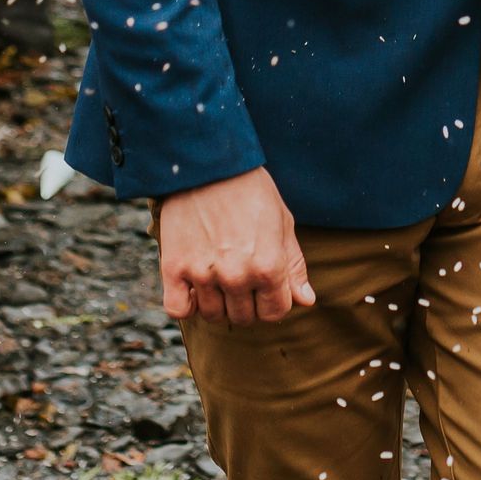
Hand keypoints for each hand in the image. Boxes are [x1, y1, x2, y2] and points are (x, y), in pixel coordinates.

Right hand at [156, 167, 314, 325]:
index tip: (265, 284)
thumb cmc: (250, 188)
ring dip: (218, 300)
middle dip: (246, 301)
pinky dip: (187, 304)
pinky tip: (194, 284)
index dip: (273, 300)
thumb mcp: (282, 221)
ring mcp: (203, 274)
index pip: (275, 312)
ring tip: (218, 271)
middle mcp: (236, 275)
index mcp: (268, 265)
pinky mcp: (174, 269)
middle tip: (240, 273)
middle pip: (244, 317)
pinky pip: (179, 310)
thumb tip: (306, 300)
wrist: (209, 162)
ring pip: (213, 315)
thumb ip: (293, 264)